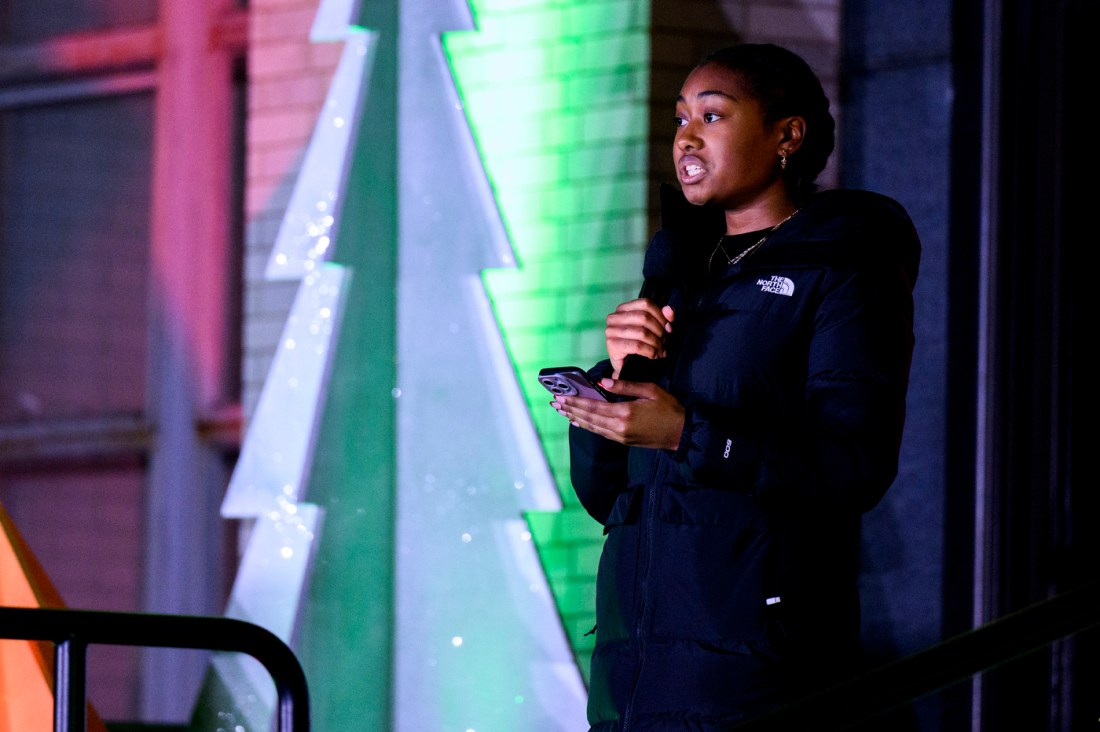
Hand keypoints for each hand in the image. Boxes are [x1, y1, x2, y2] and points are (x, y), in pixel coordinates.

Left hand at [552, 378, 684, 449]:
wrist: (681, 433)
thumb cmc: (669, 408)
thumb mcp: (650, 390)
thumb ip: (625, 386)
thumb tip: (603, 381)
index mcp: (625, 412)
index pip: (593, 406)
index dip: (576, 401)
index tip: (561, 396)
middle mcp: (618, 427)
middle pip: (589, 418)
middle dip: (571, 409)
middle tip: (555, 403)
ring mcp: (620, 436)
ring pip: (592, 427)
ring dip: (576, 418)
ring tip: (562, 412)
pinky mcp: (623, 441)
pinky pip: (600, 433)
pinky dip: (587, 426)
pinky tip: (579, 422)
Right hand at [605, 299, 674, 376]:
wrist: (628, 367)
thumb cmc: (641, 345)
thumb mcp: (655, 328)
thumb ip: (663, 317)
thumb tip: (669, 310)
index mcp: (623, 309)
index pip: (645, 304)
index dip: (660, 316)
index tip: (668, 328)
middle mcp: (614, 317)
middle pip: (644, 317)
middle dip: (658, 331)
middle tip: (664, 341)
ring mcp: (611, 331)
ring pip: (642, 332)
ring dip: (655, 343)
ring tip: (660, 350)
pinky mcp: (612, 345)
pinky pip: (637, 346)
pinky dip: (649, 351)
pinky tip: (652, 355)